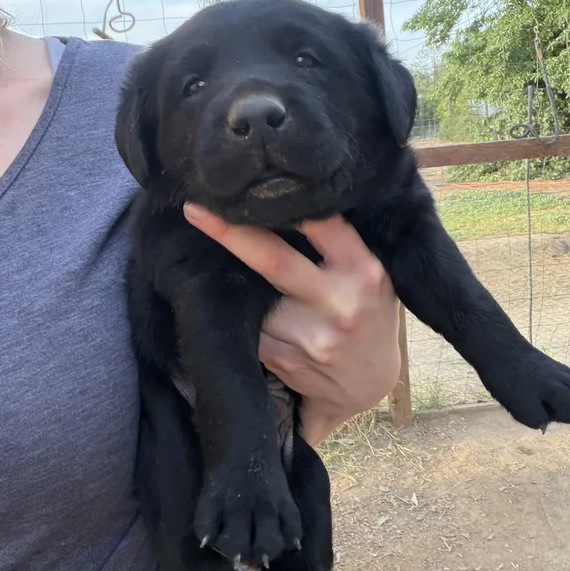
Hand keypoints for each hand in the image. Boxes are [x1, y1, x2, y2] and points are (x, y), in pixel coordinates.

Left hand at [183, 205, 400, 445]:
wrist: (370, 385)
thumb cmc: (369, 314)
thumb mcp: (374, 274)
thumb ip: (341, 245)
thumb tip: (288, 205)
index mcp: (362, 272)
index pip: (321, 225)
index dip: (284, 203)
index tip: (249, 185)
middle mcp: (337, 303)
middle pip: (272, 260)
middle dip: (229, 233)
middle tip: (195, 210)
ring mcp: (309, 337)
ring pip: (253, 298)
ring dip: (240, 285)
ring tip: (246, 281)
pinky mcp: (284, 361)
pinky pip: (249, 327)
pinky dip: (244, 315)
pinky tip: (255, 314)